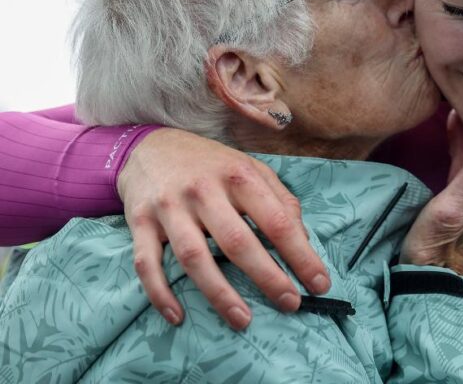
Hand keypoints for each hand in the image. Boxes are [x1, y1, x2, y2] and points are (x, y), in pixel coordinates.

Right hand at [117, 128, 330, 329]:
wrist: (150, 148)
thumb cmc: (211, 165)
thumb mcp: (251, 169)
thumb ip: (280, 200)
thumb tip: (304, 239)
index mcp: (238, 175)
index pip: (276, 220)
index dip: (300, 254)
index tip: (319, 282)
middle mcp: (203, 190)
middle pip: (238, 241)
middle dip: (268, 277)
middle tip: (290, 304)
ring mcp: (169, 207)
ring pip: (194, 257)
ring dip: (220, 293)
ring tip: (244, 320)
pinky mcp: (139, 222)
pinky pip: (147, 264)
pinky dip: (160, 293)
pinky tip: (178, 316)